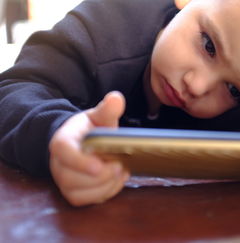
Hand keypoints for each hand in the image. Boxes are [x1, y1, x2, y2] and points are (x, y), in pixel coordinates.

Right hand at [49, 91, 129, 205]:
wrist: (83, 144)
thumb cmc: (90, 130)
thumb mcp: (98, 116)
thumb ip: (107, 109)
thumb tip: (116, 98)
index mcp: (62, 141)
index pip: (62, 150)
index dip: (79, 161)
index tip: (99, 165)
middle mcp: (58, 164)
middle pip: (71, 177)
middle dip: (100, 176)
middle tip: (120, 165)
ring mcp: (65, 181)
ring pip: (80, 192)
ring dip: (105, 184)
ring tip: (121, 171)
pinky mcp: (74, 193)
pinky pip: (88, 200)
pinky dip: (106, 192)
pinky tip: (117, 180)